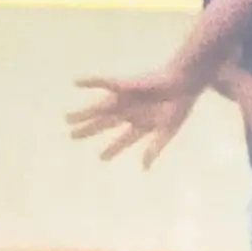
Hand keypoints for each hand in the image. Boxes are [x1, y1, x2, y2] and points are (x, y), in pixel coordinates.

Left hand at [67, 71, 201, 167]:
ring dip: (84, 114)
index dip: (113, 149)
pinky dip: (91, 82)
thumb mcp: (168, 131)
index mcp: (142, 125)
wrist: (184, 82)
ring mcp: (126, 99)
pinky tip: (76, 82)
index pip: (123, 140)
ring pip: (100, 108)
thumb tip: (144, 168)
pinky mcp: (126, 85)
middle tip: (72, 136)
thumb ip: (155, 148)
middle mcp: (130, 113)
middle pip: (105, 124)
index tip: (102, 158)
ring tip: (67, 119)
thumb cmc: (180, 105)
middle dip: (89, 130)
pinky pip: (104, 83)